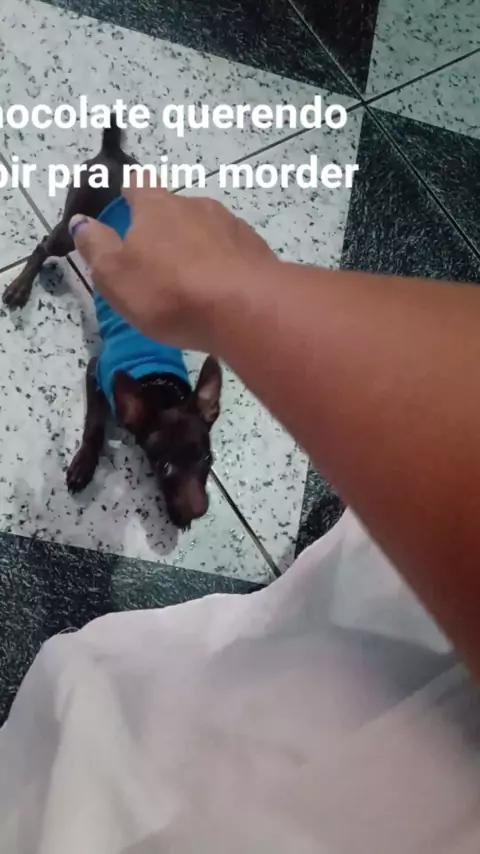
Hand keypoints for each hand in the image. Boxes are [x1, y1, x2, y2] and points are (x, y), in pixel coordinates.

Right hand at [69, 185, 276, 351]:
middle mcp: (196, 206)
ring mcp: (231, 226)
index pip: (138, 184)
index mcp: (157, 207)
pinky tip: (222, 290)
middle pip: (176, 209)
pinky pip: (232, 252)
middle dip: (166, 228)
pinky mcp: (256, 250)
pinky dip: (224, 265)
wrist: (246, 309)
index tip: (126, 200)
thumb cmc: (170, 292)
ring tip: (191, 280)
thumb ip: (96, 247)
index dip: (130, 191)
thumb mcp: (116, 276)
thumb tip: (82, 222)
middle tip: (157, 260)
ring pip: (207, 230)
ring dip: (197, 247)